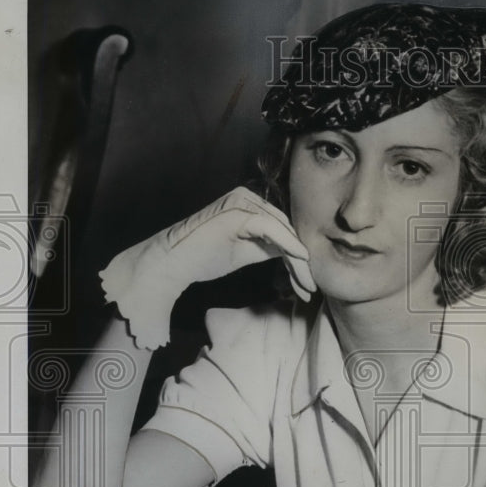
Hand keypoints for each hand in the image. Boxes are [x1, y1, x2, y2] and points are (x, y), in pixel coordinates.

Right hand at [100, 186, 316, 348]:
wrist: (174, 263)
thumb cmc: (204, 258)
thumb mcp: (246, 252)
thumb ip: (268, 247)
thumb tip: (294, 254)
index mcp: (250, 205)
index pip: (282, 229)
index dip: (298, 257)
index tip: (306, 284)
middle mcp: (248, 198)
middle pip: (286, 230)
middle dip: (301, 263)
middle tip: (311, 289)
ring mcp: (242, 203)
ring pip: (283, 231)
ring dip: (298, 261)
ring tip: (307, 285)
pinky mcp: (237, 213)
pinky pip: (271, 228)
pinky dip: (288, 245)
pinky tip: (301, 262)